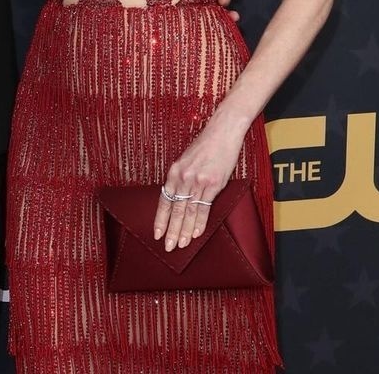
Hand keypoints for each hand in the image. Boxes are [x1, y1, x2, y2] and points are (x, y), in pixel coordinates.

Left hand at [153, 121, 244, 250]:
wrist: (222, 132)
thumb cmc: (205, 147)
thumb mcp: (186, 161)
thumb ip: (181, 179)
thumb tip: (177, 200)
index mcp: (174, 171)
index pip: (164, 200)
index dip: (160, 218)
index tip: (157, 233)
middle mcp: (184, 177)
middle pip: (175, 209)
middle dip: (171, 230)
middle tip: (168, 247)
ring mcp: (198, 181)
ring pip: (189, 211)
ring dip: (184, 230)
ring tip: (181, 245)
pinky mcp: (214, 184)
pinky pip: (204, 207)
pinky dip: (200, 222)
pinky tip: (196, 233)